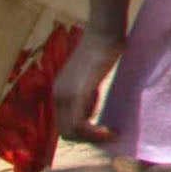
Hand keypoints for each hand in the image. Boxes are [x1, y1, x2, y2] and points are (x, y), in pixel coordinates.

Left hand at [57, 26, 122, 147]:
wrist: (105, 32)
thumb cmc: (104, 48)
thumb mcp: (91, 78)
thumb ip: (87, 94)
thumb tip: (91, 113)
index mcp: (59, 92)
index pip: (65, 125)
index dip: (85, 134)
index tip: (106, 131)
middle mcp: (57, 96)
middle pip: (66, 132)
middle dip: (89, 139)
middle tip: (111, 136)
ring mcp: (65, 95)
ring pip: (72, 132)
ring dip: (93, 138)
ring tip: (113, 134)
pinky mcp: (77, 93)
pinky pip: (80, 124)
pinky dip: (95, 133)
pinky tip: (110, 130)